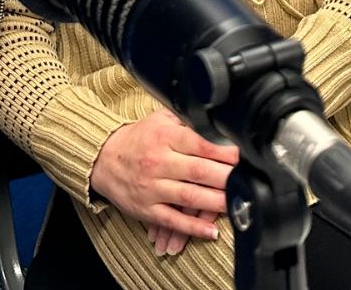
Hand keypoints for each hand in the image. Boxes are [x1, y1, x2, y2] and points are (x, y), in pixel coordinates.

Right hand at [91, 108, 238, 253]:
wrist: (104, 159)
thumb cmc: (139, 139)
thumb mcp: (161, 119)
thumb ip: (187, 118)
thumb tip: (217, 118)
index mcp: (165, 137)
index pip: (199, 143)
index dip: (223, 150)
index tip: (242, 155)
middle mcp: (158, 162)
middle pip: (198, 171)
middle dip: (225, 177)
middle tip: (246, 180)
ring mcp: (152, 188)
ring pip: (188, 197)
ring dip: (215, 202)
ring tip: (236, 204)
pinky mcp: (147, 209)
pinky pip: (173, 221)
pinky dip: (193, 228)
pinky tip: (211, 231)